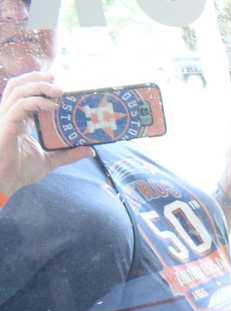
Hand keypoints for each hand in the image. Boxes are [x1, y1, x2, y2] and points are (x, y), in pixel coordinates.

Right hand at [0, 72, 91, 198]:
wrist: (5, 182)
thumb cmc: (20, 170)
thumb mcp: (50, 160)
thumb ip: (68, 154)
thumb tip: (90, 150)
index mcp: (18, 119)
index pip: (24, 93)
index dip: (37, 83)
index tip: (57, 80)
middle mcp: (10, 114)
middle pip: (18, 85)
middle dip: (36, 78)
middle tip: (56, 77)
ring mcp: (5, 118)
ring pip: (17, 91)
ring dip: (38, 86)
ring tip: (58, 89)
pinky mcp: (5, 125)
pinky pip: (20, 106)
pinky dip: (36, 102)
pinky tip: (52, 106)